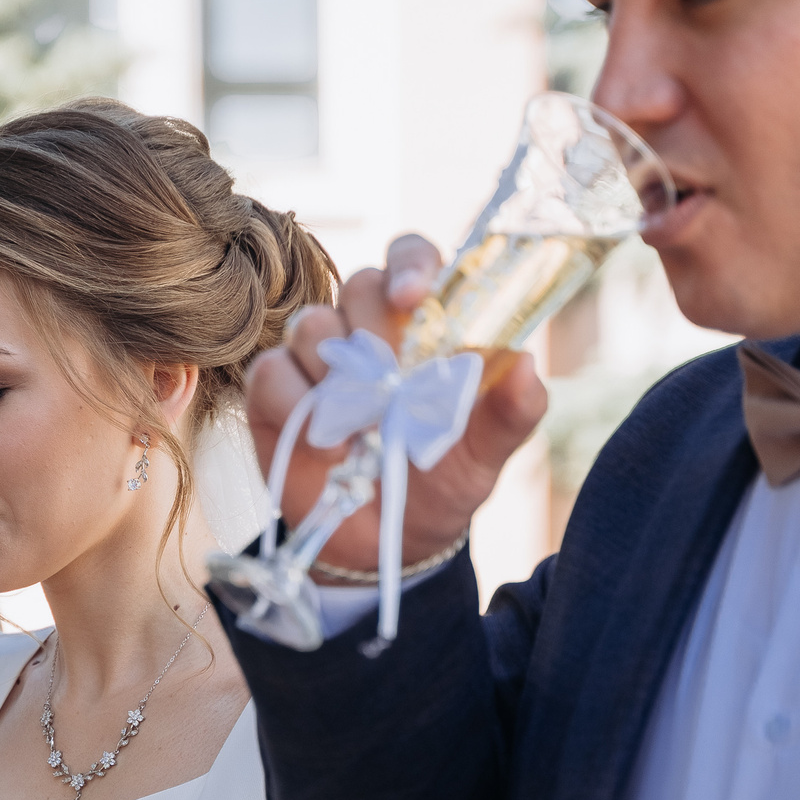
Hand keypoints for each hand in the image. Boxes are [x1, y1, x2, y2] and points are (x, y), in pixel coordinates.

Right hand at [244, 233, 548, 573]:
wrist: (388, 540)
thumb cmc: (443, 479)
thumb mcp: (488, 453)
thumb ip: (514, 411)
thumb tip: (527, 364)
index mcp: (424, 326)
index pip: (412, 260)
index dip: (409, 264)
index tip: (412, 296)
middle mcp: (368, 332)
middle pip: (360, 285)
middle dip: (375, 329)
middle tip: (392, 381)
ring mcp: (317, 359)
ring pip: (311, 325)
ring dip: (337, 374)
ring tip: (364, 425)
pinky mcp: (274, 393)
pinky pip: (271, 372)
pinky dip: (297, 404)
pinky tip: (330, 446)